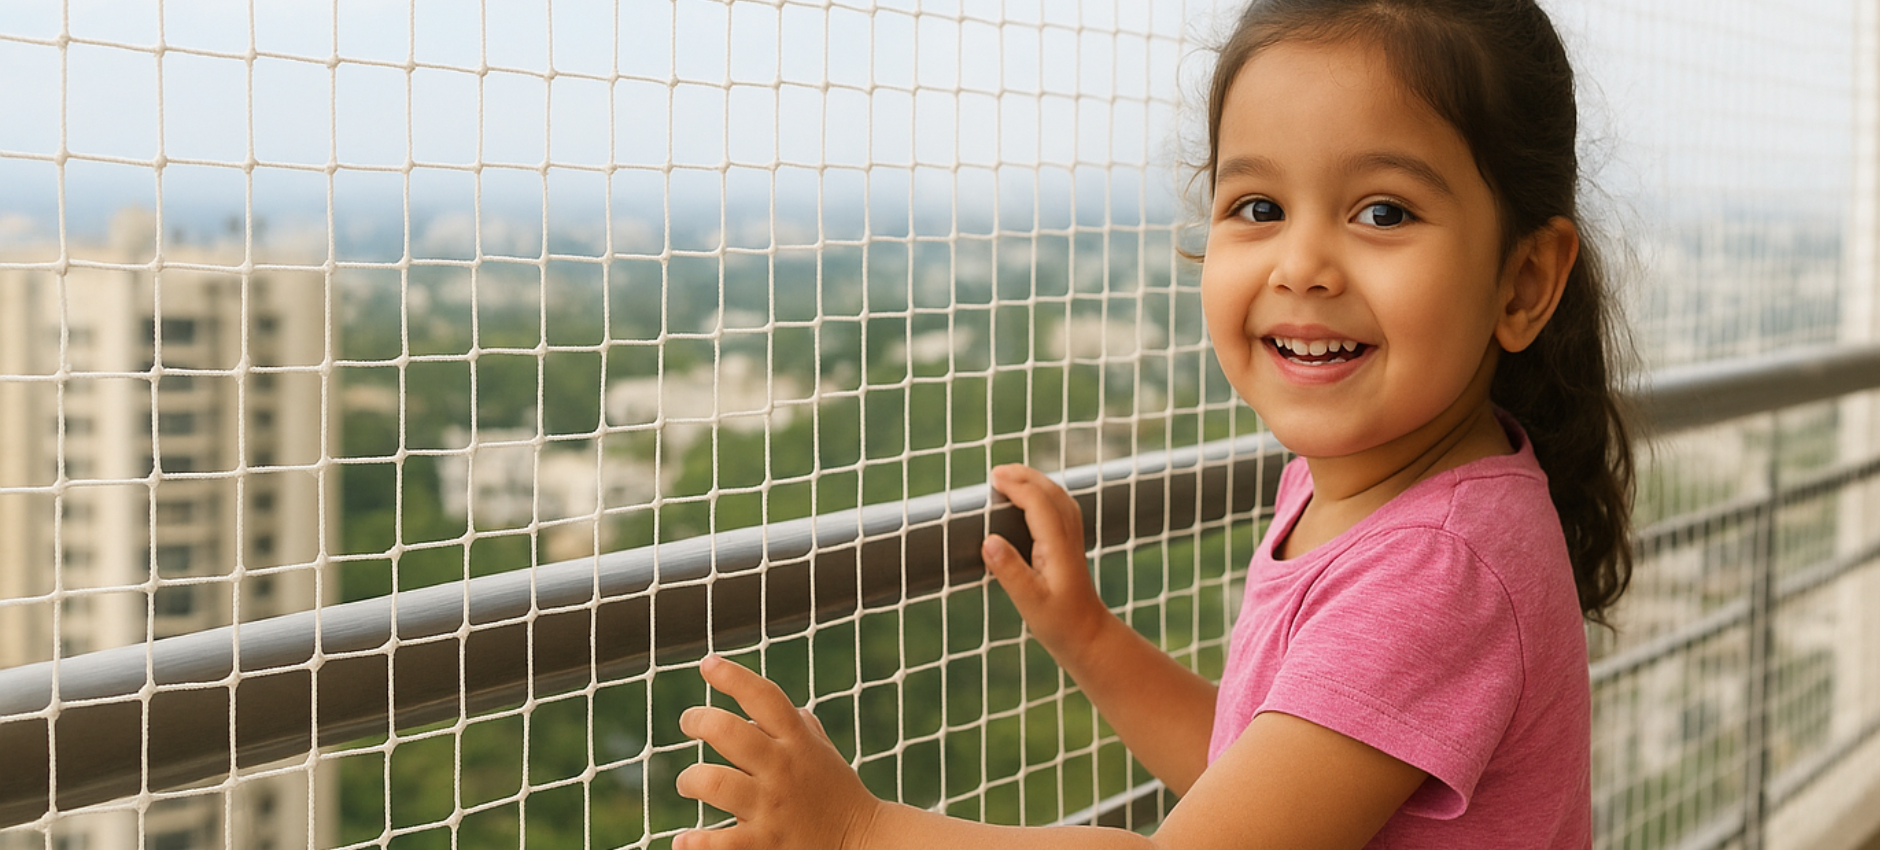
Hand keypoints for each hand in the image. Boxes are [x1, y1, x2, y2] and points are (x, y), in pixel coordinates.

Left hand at [675, 656, 882, 849]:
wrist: (864, 843)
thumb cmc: (839, 795)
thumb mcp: (824, 754)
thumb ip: (803, 729)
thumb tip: (790, 708)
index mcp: (797, 742)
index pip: (764, 697)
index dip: (733, 676)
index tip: (708, 664)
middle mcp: (782, 769)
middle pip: (727, 731)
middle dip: (698, 720)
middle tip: (689, 722)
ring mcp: (771, 807)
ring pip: (713, 782)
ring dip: (690, 779)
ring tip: (689, 783)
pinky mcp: (765, 844)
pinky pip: (720, 842)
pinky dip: (694, 843)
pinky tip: (684, 840)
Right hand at [982, 464, 1111, 663]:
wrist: (1089, 636)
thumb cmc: (1059, 622)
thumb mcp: (1029, 601)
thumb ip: (1009, 571)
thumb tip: (988, 540)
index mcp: (1058, 547)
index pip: (1039, 503)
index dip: (1017, 487)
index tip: (993, 480)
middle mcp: (1069, 537)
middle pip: (1052, 492)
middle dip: (1025, 476)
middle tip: (997, 472)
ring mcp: (1073, 539)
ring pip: (1059, 497)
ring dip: (1036, 482)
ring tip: (1011, 476)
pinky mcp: (1071, 546)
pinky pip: (1061, 507)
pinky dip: (1045, 494)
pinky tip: (1033, 498)